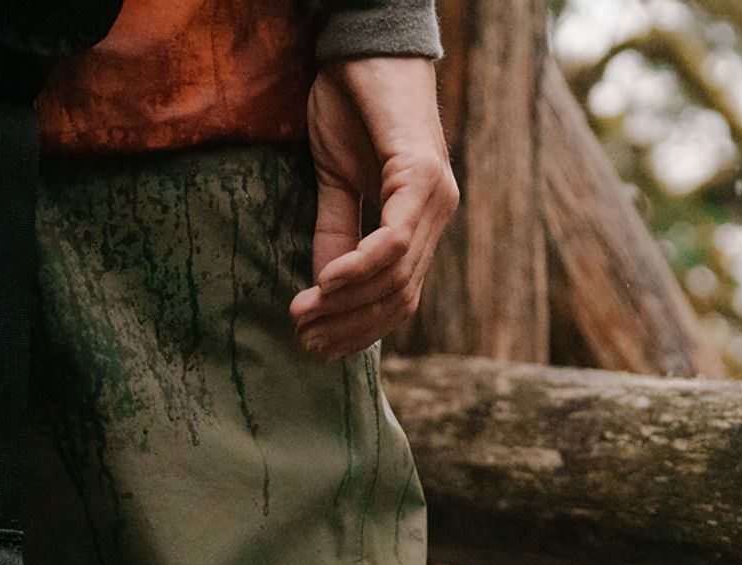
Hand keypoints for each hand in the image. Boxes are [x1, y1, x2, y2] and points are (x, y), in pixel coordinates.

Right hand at [291, 57, 458, 362]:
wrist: (363, 41)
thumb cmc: (351, 104)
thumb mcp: (336, 181)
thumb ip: (336, 235)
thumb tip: (323, 292)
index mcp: (422, 221)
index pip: (399, 298)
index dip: (358, 331)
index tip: (316, 347)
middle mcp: (439, 214)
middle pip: (399, 299)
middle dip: (348, 328)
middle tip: (303, 338)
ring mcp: (437, 197)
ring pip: (398, 278)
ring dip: (346, 305)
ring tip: (302, 314)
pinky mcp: (422, 175)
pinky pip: (394, 241)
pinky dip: (359, 267)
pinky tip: (325, 283)